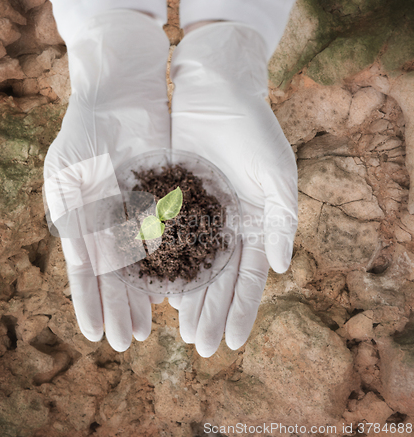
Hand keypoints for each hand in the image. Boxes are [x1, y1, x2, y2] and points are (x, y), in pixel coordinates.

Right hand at [43, 10, 169, 350]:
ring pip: (143, 263)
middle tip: (127, 341)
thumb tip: (84, 263)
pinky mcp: (168, 199)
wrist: (121, 91)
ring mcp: (139, 213)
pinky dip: (172, 263)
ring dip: (145, 293)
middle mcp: (111, 223)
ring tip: (150, 324)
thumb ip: (76, 217)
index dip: (91, 302)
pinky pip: (171, 238)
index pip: (86, 271)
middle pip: (115, 274)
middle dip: (120, 307)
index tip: (97, 336)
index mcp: (83, 220)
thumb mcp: (71, 173)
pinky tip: (177, 285)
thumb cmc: (86, 130)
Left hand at [169, 22, 297, 356]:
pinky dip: (163, 265)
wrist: (216, 91)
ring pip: (192, 265)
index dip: (242, 310)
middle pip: (219, 278)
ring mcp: (199, 215)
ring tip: (181, 329)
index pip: (250, 277)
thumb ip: (280, 220)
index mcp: (255, 223)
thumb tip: (280, 268)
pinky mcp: (172, 200)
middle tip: (201, 347)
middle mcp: (227, 225)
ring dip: (188, 297)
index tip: (233, 343)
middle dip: (211, 312)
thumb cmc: (253, 129)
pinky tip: (157, 289)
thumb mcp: (276, 173)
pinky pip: (167, 240)